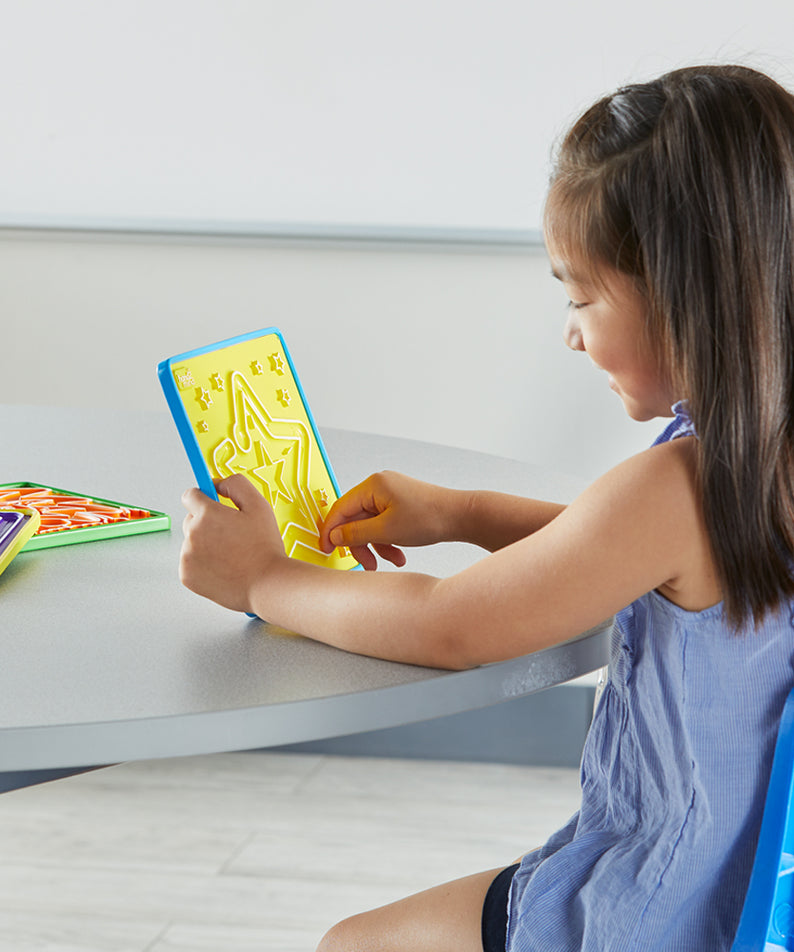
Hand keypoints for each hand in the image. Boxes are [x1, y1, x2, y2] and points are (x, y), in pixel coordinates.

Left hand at [180, 474, 284, 611]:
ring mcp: (187, 556)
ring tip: (231, 555)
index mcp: (207, 514)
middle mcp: (192, 533)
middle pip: (191, 520)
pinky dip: (203, 565)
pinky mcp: (187, 576)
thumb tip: (216, 483)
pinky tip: (224, 568)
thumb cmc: (265, 547)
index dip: (203, 497)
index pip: (190, 495)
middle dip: (207, 523)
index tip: (211, 502)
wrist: (267, 584)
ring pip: (192, 542)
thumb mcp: (259, 506)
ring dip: (206, 545)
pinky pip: (191, 563)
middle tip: (231, 535)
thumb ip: (236, 485)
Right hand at [319, 471, 452, 570]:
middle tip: (367, 563)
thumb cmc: (430, 517)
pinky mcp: (400, 504)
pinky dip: (388, 540)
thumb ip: (356, 534)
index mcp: (373, 485)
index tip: (326, 549)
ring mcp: (390, 495)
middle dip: (361, 544)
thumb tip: (335, 536)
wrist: (462, 516)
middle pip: (355, 519)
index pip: (340, 508)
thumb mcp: (387, 530)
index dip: (330, 531)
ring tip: (391, 561)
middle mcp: (380, 486)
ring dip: (377, 546)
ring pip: (370, 525)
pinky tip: (399, 554)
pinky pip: (384, 524)